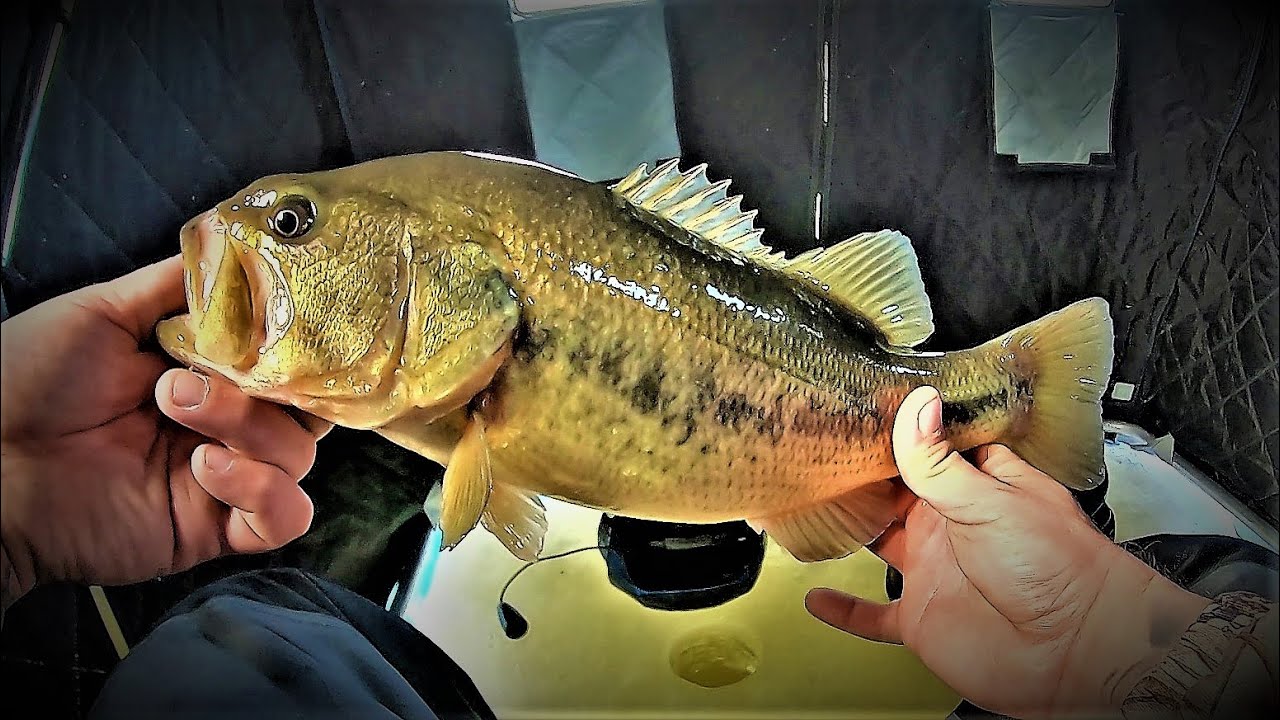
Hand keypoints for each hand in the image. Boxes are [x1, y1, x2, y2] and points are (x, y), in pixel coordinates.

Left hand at [1, 257, 328, 611]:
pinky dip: (264, 491)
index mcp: (206, 374)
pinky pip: (284, 518)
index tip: (288, 326)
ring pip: (298, 457)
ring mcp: (223, 479)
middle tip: (229, 370)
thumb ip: (176, 285)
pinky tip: (207, 469)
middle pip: (305, 409)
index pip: (286, 361)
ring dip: (252, 428)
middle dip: (281, 386)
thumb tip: (241, 248)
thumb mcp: (102, 312)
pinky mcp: (215, 530)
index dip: (298, 345)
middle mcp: (223, 426)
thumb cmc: (26, 382)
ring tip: (180, 410)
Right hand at [806, 386, 1210, 717]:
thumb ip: (940, 462)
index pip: (931, 448)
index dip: (899, 431)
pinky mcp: (922, 618)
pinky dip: (845, 611)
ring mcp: (935, 572)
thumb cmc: (1061, 570)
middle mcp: (951, 526)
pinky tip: (820, 599)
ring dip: (852, 529)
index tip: (860, 409)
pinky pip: (872, 616)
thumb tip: (915, 408)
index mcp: (975, 488)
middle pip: (896, 492)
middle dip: (864, 474)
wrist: (1077, 651)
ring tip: (816, 505)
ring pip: (880, 544)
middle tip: (823, 448)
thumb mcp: (991, 500)